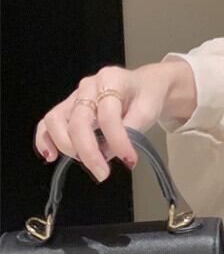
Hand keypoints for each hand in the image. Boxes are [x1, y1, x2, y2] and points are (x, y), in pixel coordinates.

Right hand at [32, 62, 180, 181]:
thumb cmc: (146, 97)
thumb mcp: (148, 110)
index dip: (117, 141)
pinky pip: (47, 123)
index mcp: (112, 80)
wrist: (144, 86)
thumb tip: (106, 153)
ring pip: (56, 120)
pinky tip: (52, 156)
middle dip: (88, 152)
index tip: (129, 160)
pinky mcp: (66, 108)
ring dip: (66, 146)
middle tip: (103, 173)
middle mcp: (89, 86)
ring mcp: (74, 96)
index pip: (109, 115)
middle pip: (79, 121)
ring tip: (84, 162)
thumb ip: (130, 130)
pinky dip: (44, 140)